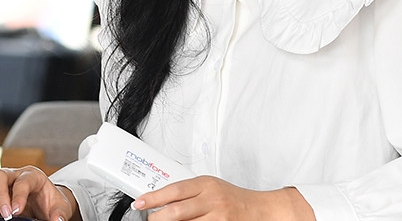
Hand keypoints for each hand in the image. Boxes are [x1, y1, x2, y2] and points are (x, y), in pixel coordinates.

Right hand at [0, 166, 77, 220]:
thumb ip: (59, 213)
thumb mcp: (60, 207)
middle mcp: (12, 174)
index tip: (16, 212)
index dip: (18, 195)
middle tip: (4, 215)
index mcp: (32, 176)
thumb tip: (56, 220)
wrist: (42, 201)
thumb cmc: (50, 202)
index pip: (22, 180)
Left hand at [134, 176, 312, 220]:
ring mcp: (218, 217)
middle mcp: (212, 200)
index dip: (154, 197)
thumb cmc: (233, 198)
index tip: (140, 202)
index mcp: (206, 184)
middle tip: (149, 218)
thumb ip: (188, 192)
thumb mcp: (210, 187)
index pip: (174, 190)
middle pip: (177, 211)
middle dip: (158, 217)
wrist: (261, 209)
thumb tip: (161, 198)